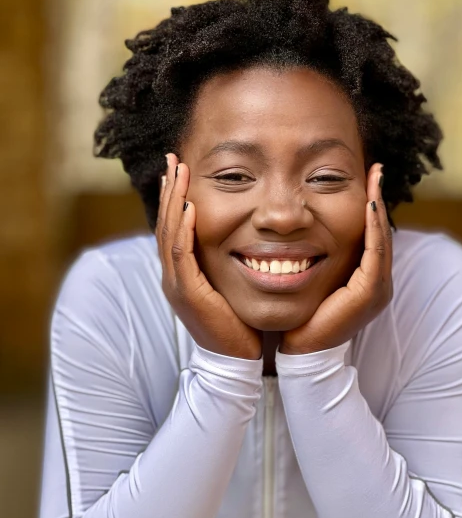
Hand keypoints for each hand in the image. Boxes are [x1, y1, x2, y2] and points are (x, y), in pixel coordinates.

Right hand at [156, 153, 262, 359]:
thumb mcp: (227, 285)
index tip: (179, 168)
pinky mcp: (188, 294)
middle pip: (165, 224)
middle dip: (169, 190)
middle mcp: (173, 276)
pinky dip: (184, 230)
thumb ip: (224, 262)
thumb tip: (240, 237)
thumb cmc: (236, 322)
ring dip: (173, 201)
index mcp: (182, 273)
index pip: (172, 227)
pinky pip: (182, 256)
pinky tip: (190, 208)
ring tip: (177, 172)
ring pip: (169, 234)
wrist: (235, 359)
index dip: (174, 196)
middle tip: (172, 158)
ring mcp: (177, 285)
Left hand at [279, 162, 392, 354]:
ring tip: (374, 177)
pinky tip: (367, 204)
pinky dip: (373, 228)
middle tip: (375, 168)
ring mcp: (377, 290)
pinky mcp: (368, 294)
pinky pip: (375, 253)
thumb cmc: (302, 316)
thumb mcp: (313, 278)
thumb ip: (317, 256)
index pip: (371, 234)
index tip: (366, 174)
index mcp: (365, 279)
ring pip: (381, 239)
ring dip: (378, 207)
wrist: (301, 352)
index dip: (370, 204)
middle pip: (381, 232)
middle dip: (378, 198)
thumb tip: (304, 227)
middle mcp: (377, 283)